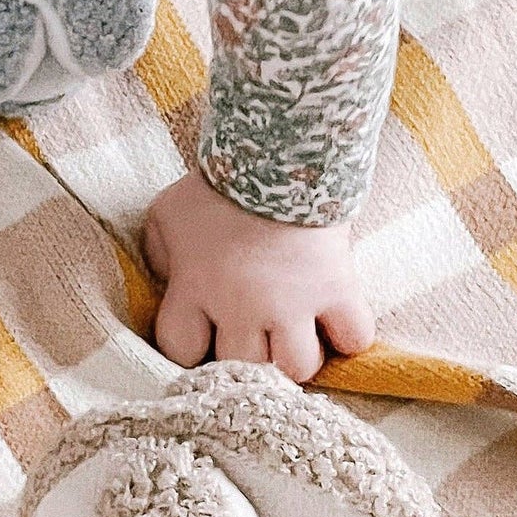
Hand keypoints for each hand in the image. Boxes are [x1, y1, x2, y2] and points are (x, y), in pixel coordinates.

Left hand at [143, 168, 374, 381]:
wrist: (281, 148)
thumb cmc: (217, 182)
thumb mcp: (167, 214)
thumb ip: (162, 255)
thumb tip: (171, 285)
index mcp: (196, 288)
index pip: (181, 351)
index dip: (190, 349)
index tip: (201, 336)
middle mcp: (243, 307)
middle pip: (244, 368)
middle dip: (246, 360)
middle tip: (253, 340)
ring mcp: (294, 303)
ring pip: (298, 368)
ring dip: (294, 358)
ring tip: (293, 338)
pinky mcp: (338, 289)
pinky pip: (353, 338)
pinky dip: (348, 336)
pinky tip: (335, 323)